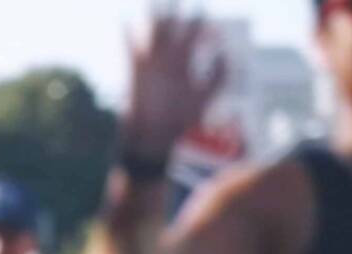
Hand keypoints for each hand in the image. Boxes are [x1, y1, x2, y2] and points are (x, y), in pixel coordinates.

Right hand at [120, 12, 223, 166]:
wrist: (153, 141)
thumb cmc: (180, 123)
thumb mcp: (206, 97)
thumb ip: (219, 75)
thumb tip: (227, 51)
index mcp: (185, 63)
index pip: (195, 32)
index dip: (201, 19)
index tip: (202, 5)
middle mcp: (168, 60)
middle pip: (173, 26)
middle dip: (176, 8)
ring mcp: (151, 66)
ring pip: (151, 33)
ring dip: (153, 15)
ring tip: (153, 0)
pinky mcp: (135, 73)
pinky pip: (130, 49)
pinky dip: (126, 34)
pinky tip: (124, 19)